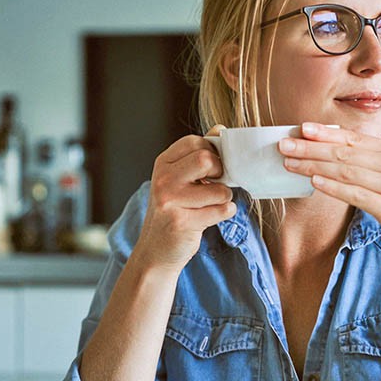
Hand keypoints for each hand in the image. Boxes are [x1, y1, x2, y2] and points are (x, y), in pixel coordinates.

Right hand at [132, 134, 235, 271]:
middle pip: (206, 159)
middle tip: (214, 185)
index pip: (196, 142)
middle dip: (221, 173)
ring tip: (211, 205)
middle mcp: (163, 179)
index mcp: (163, 163)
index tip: (211, 169)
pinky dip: (224, 213)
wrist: (156, 251)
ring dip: (224, 198)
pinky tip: (210, 218)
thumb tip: (220, 129)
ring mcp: (170, 201)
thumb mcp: (179, 179)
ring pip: (220, 189)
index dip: (212, 153)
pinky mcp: (182, 222)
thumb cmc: (173, 211)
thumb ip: (198, 154)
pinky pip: (222, 211)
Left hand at [278, 122, 380, 268]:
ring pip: (346, 171)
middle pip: (344, 153)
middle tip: (284, 144)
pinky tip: (314, 182)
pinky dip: (333, 186)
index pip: (353, 139)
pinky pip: (356, 194)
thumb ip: (371, 168)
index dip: (325, 133)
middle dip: (311, 147)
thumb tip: (335, 162)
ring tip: (289, 162)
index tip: (301, 128)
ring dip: (314, 165)